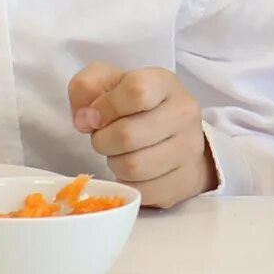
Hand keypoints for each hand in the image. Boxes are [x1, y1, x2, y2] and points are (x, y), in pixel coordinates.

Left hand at [69, 62, 214, 207]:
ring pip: (133, 166)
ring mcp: (189, 148)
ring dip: (114, 162)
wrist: (174, 136)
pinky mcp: (184, 180)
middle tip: (104, 137)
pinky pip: (142, 190)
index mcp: (165, 84)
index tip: (94, 116)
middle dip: (103, 140)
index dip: (105, 107)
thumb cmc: (134, 108)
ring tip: (119, 153)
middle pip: (128, 134)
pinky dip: (127, 182)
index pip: (136, 91)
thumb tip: (84, 119)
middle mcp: (184, 113)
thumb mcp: (107, 83)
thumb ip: (86, 88)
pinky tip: (132, 170)